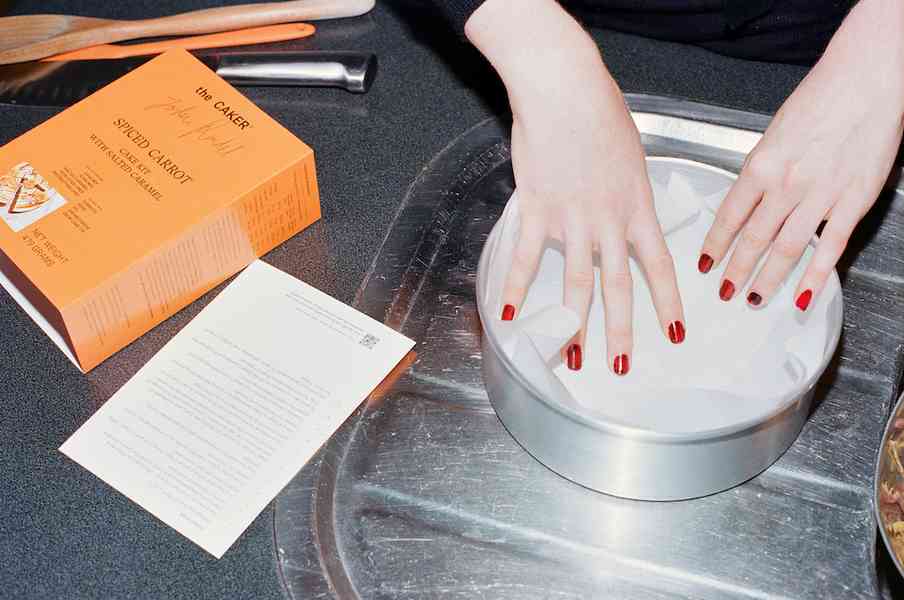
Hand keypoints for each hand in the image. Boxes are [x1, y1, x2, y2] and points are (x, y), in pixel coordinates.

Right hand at [467, 0, 685, 374]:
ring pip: (576, 282)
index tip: (675, 333)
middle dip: (622, 331)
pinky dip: (517, 288)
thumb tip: (620, 214)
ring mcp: (572, 219)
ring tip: (571, 355)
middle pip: (618, 287)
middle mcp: (609, 221)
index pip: (658, 266)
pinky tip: (509, 315)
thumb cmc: (599, 112)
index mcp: (636, 207)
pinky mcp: (537, 209)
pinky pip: (527, 257)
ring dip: (574, 323)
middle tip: (623, 365)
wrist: (565, 89)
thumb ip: (625, 193)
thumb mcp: (630, 156)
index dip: (667, 304)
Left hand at [699, 0, 903, 309]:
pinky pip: (830, 247)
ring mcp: (821, 196)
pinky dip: (816, 276)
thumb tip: (748, 201)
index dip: (714, 246)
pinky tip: (804, 295)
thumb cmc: (823, 98)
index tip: (705, 264)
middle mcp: (787, 185)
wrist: (867, 79)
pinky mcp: (854, 201)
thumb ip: (761, 170)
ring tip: (755, 298)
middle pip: (753, 239)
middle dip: (736, 270)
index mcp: (761, 166)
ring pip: (787, 249)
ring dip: (768, 279)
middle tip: (725, 291)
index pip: (729, 217)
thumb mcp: (774, 134)